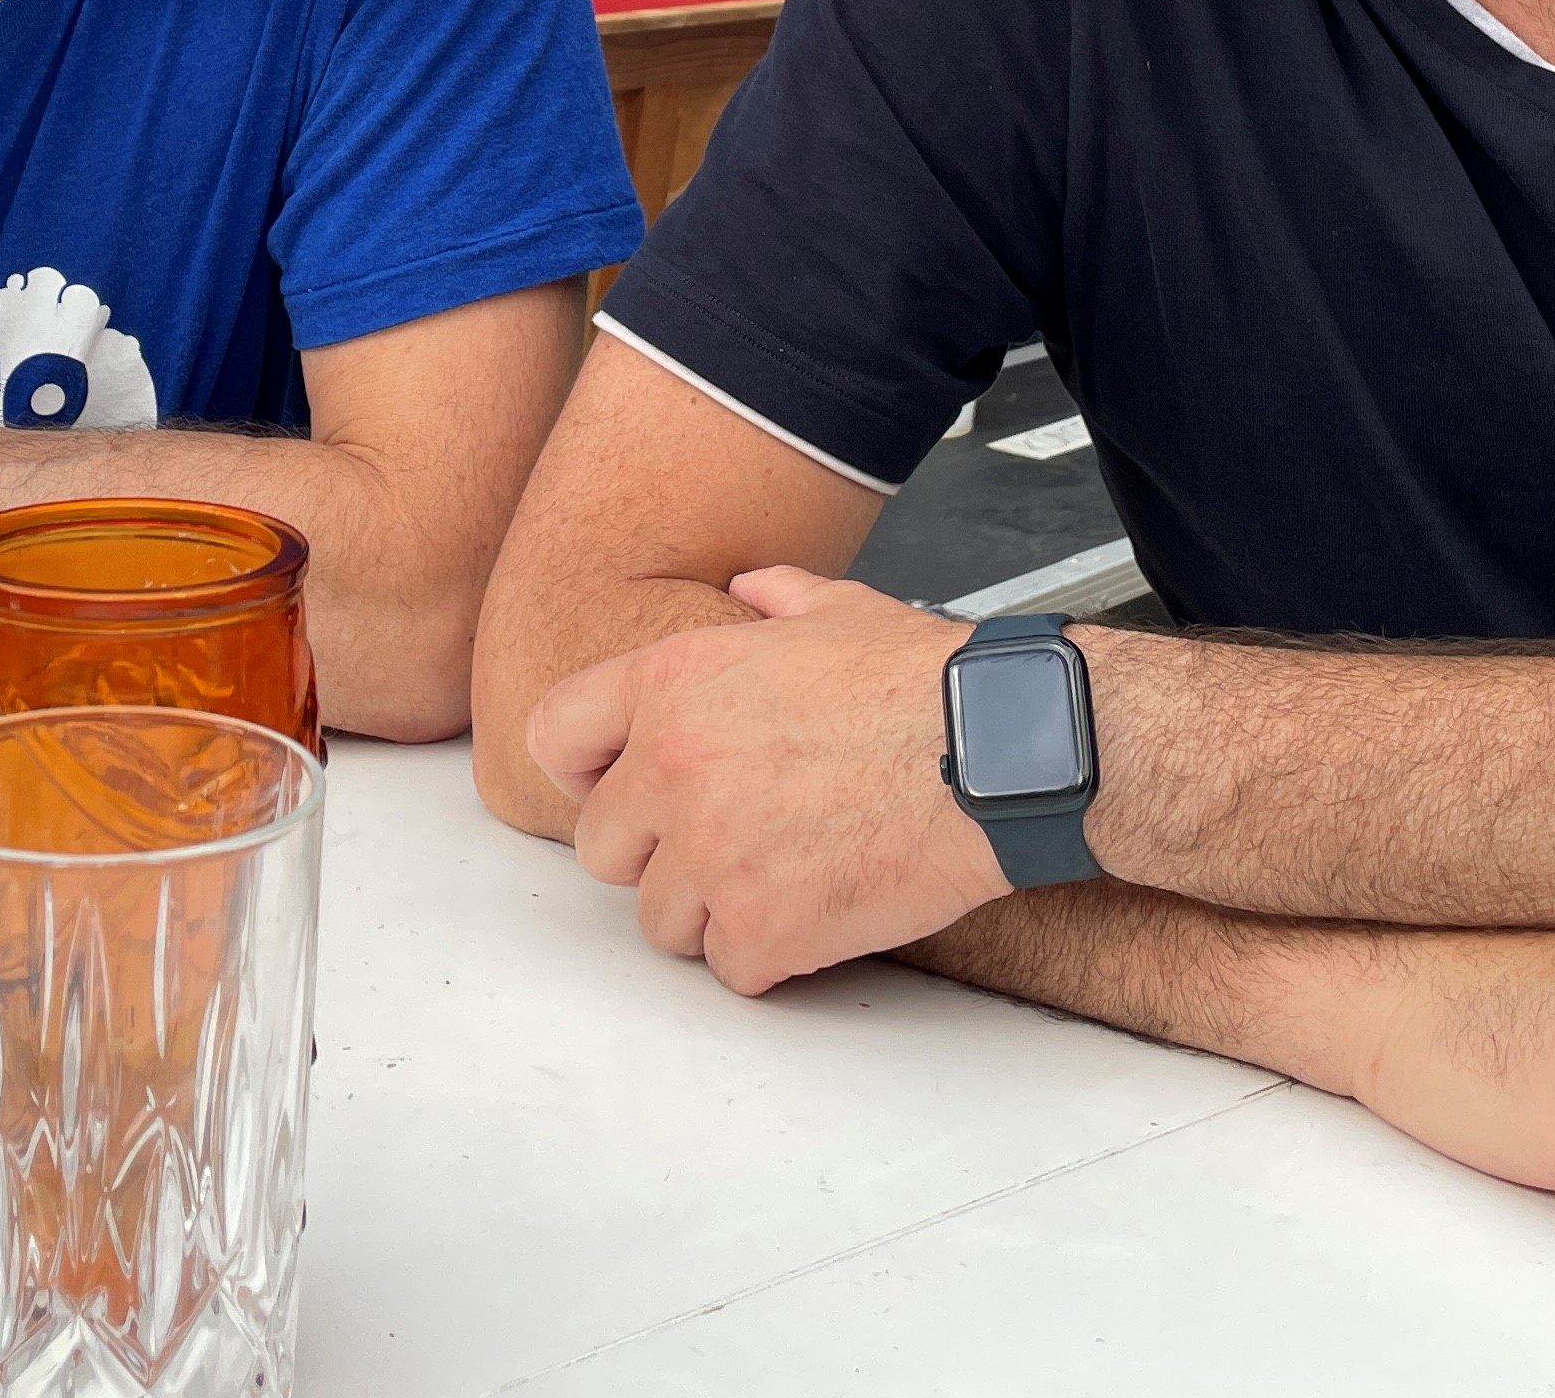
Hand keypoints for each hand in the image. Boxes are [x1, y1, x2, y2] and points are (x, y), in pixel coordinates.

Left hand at [528, 565, 1006, 991]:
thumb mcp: (838, 609)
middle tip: (728, 844)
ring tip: (782, 881)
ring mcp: (712, 857)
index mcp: (673, 684)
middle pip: (602, 849)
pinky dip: (770, 957)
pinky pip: (730, 968)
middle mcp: (672, 771)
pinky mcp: (763, 929)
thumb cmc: (926, 681)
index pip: (555, 737)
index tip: (621, 790)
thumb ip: (773, 599)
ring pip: (660, 921)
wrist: (999, 752)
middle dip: (656, 854)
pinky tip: (819, 916)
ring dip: (711, 911)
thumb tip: (750, 587)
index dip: (585, 771)